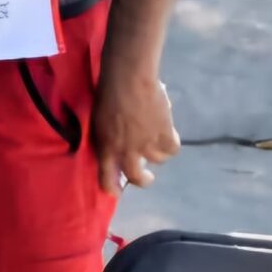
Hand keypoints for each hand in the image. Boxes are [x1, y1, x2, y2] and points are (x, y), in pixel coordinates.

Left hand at [93, 71, 179, 194]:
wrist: (128, 80)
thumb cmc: (108, 93)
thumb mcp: (99, 119)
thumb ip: (108, 136)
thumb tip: (118, 144)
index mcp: (106, 147)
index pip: (106, 177)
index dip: (112, 187)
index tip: (116, 192)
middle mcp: (127, 151)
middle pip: (136, 177)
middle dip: (142, 180)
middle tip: (146, 177)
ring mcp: (147, 146)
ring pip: (158, 160)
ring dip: (157, 151)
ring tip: (156, 136)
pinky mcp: (165, 136)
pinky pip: (172, 149)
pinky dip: (172, 143)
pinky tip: (169, 132)